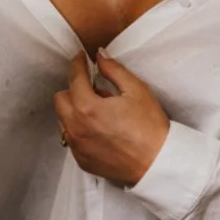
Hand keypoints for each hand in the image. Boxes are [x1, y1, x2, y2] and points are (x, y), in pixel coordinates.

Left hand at [54, 50, 170, 187]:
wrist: (158, 164)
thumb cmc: (150, 127)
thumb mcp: (137, 90)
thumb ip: (114, 70)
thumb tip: (99, 55)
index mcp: (88, 108)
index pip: (75, 78)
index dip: (77, 64)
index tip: (81, 57)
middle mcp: (76, 128)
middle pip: (61, 99)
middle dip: (74, 89)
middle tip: (93, 87)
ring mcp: (78, 147)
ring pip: (63, 120)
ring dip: (74, 110)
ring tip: (97, 110)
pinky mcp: (82, 161)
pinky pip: (71, 139)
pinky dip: (79, 129)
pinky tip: (98, 128)